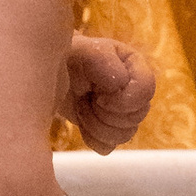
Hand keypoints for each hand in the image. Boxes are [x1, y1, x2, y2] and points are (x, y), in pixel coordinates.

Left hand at [64, 33, 154, 151]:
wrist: (50, 75)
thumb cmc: (67, 56)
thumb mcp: (82, 50)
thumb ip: (102, 60)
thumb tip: (120, 83)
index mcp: (135, 66)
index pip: (145, 91)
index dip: (123, 100)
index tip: (98, 94)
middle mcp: (134, 90)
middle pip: (136, 117)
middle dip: (104, 111)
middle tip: (86, 96)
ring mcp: (123, 112)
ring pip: (124, 135)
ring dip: (96, 124)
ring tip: (81, 106)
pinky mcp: (108, 129)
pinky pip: (108, 146)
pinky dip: (91, 137)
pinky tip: (81, 120)